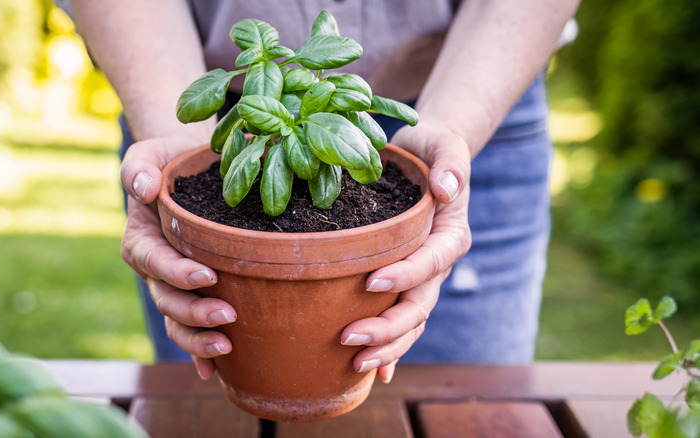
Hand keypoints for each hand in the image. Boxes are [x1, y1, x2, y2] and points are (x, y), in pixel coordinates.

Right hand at [120, 135, 235, 379]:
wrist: (190, 169)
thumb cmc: (170, 160)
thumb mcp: (151, 153)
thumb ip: (139, 168)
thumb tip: (145, 189)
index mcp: (142, 240)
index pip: (154, 262)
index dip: (177, 273)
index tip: (207, 276)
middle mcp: (155, 269)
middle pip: (167, 300)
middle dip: (194, 314)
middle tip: (227, 317)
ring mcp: (172, 287)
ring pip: (177, 322)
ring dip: (198, 339)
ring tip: (228, 347)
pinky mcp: (193, 294)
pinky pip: (191, 329)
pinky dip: (199, 354)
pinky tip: (215, 371)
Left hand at [340, 123, 472, 382]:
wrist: (426, 162)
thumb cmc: (432, 151)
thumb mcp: (444, 144)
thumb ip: (452, 161)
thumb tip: (447, 188)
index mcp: (450, 234)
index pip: (431, 261)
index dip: (405, 275)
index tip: (371, 283)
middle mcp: (438, 264)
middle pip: (420, 303)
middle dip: (389, 326)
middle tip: (349, 337)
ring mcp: (423, 280)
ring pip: (411, 322)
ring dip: (387, 346)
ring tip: (355, 363)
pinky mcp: (405, 286)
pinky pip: (400, 322)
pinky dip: (389, 350)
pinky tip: (371, 374)